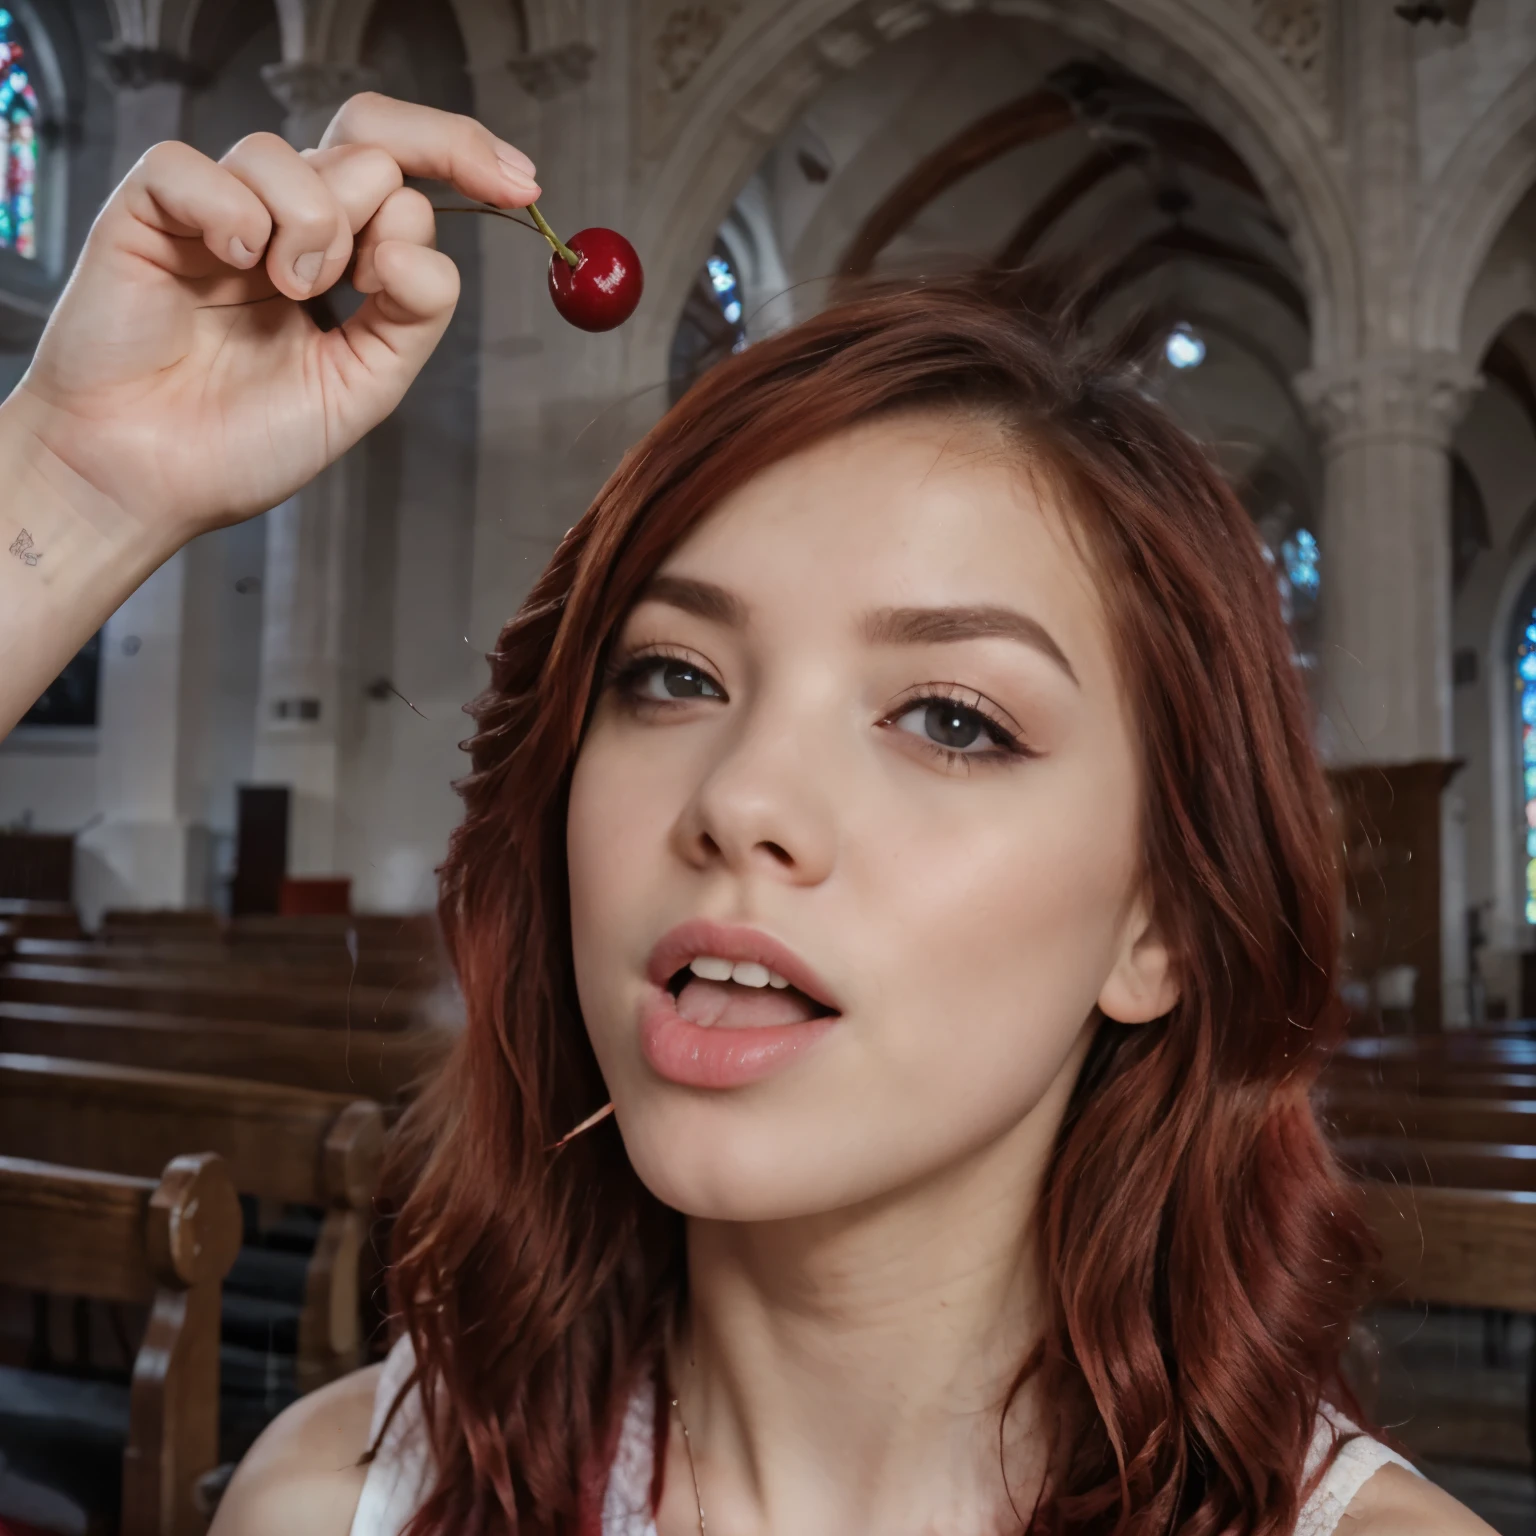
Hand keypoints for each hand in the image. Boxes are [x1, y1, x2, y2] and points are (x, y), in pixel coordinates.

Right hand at [9, 93, 538, 545]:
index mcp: (337, 256)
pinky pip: (198, 166)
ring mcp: (218, 211)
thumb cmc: (243, 442)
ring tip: (287, 295)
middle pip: (365, 140)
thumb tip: (425, 248)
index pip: (404, 172)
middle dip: (385, 205)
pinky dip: (233, 213)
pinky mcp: (148, 211)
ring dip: (312, 230)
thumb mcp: (361, 386)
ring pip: (292, 158)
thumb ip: (412, 319)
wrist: (150, 480)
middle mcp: (282, 221)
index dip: (465, 158)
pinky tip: (236, 263)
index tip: (524, 185)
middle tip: (362, 281)